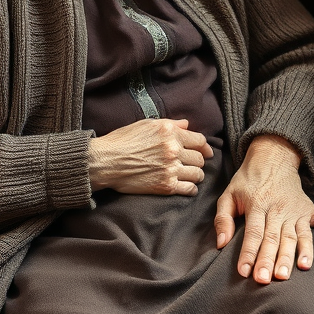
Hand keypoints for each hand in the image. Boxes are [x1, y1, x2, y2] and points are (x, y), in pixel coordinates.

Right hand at [88, 118, 213, 195]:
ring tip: (191, 175)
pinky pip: (189, 189)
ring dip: (196, 174)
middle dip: (199, 161)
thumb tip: (187, 124)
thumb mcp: (147, 124)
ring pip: (197, 174)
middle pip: (200, 158)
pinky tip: (187, 187)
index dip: (205, 147)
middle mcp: (173, 149)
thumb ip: (171, 124)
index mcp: (170, 132)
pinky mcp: (165, 186)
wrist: (106, 161)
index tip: (206, 151)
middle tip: (195, 164)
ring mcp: (170, 169)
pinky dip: (191, 188)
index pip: (199, 140)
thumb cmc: (123, 140)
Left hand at [215, 135, 313, 284]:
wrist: (272, 156)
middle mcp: (278, 208)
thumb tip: (221, 243)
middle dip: (272, 259)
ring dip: (298, 252)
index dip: (249, 252)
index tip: (245, 272)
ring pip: (297, 235)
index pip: (253, 232)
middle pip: (275, 237)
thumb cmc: (248, 180)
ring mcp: (296, 209)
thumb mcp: (229, 194)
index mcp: (257, 204)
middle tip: (269, 280)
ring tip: (298, 270)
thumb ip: (223, 218)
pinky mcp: (309, 208)